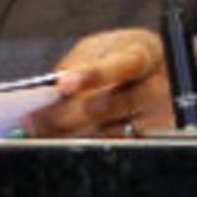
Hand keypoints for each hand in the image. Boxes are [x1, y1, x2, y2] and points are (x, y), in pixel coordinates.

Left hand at [23, 28, 172, 138]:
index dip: (93, 75)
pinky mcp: (154, 142)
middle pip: (114, 106)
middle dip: (69, 114)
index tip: (64, 85)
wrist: (162, 72)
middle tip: (34, 120)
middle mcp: (158, 88)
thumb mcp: (104, 48)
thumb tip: (52, 88)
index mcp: (144, 55)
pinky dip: (87, 146)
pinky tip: (62, 142)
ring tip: (40, 133)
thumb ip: (80, 64)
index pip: (122, 65)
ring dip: (72, 134)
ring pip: (113, 133)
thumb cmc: (124, 56)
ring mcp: (159, 119)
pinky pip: (116, 148)